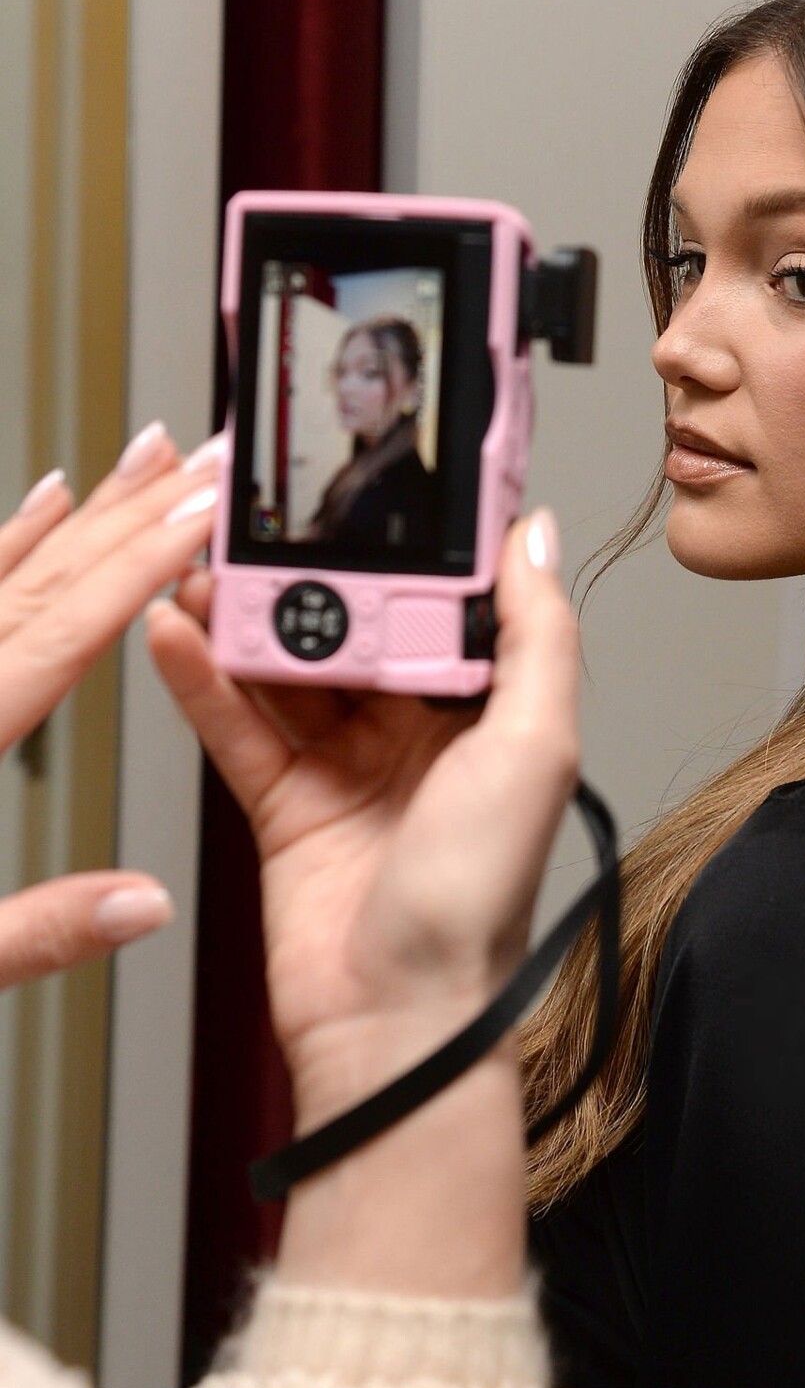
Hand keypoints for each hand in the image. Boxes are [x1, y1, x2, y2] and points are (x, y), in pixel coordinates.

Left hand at [0, 426, 223, 987]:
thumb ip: (36, 930)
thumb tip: (141, 904)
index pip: (62, 633)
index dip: (142, 566)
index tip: (201, 514)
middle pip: (44, 581)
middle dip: (133, 512)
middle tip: (200, 458)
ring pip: (4, 574)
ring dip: (83, 515)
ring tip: (142, 458)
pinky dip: (4, 547)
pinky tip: (36, 510)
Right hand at [147, 509, 579, 1296]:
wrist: (396, 1020)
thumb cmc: (479, 902)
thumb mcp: (533, 748)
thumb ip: (538, 637)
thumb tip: (536, 535)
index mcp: (490, 714)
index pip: (444, 607)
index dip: (405, 551)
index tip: (369, 491)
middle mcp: (421, 734)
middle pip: (356, 629)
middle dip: (307, 577)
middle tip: (263, 524)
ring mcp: (349, 765)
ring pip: (289, 668)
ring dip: (246, 618)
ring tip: (201, 565)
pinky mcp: (287, 803)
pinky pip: (241, 725)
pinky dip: (205, 679)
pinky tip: (177, 633)